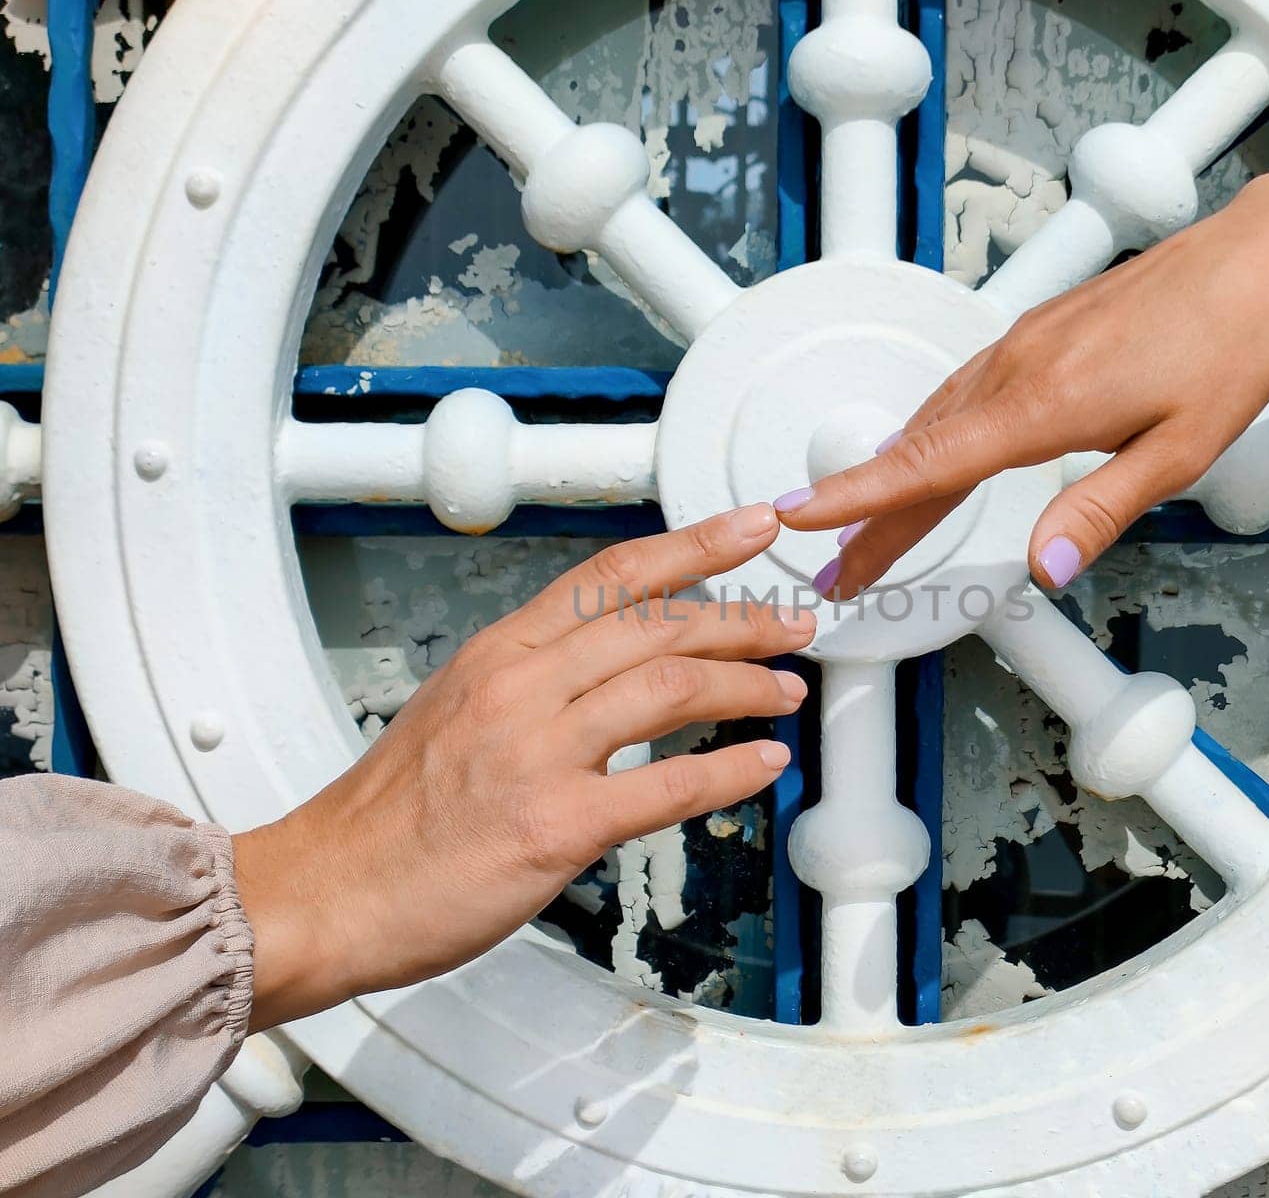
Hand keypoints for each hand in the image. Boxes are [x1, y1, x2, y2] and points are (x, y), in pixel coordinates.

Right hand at [234, 505, 814, 1029]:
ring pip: (671, 687)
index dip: (694, 543)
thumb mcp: (456, 711)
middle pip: (658, 623)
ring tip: (789, 690)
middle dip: (743, 617)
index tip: (751, 526)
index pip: (612, 574)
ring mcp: (537, 753)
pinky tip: (764, 764)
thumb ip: (533, 683)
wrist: (324, 892)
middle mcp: (521, 686)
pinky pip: (666, 787)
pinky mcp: (554, 825)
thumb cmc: (388, 817)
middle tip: (794, 621)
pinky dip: (729, 772)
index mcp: (500, 653)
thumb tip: (607, 675)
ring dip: (748, 684)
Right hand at [776, 175, 1268, 594]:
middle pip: (917, 453)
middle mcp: (1018, 369)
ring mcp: (1022, 345)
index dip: (857, 496)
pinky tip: (924, 454)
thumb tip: (1041, 571)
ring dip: (893, 480)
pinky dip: (927, 435)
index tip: (799, 516)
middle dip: (867, 518)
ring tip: (866, 531)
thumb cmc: (1232, 346)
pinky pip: (960, 393)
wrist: (1260, 258)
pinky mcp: (1036, 334)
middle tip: (835, 572)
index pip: (928, 463)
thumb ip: (1099, 511)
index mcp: (1044, 405)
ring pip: (935, 422)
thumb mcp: (1180, 452)